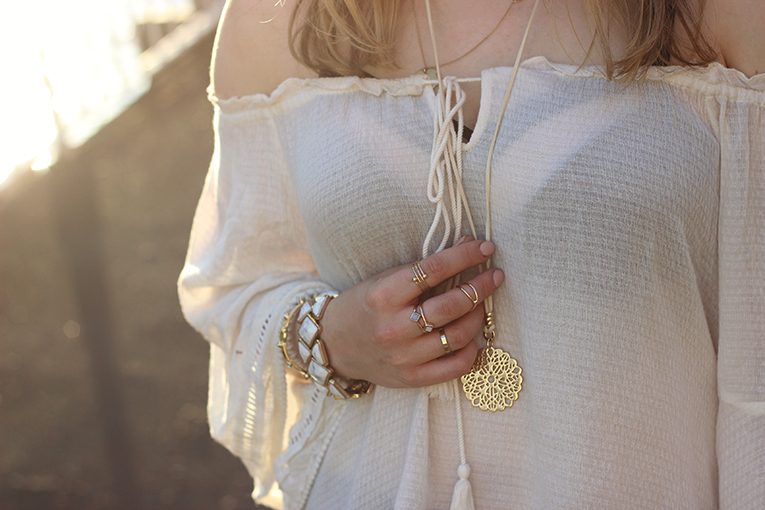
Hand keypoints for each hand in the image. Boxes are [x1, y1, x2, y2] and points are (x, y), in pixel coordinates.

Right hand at [319, 237, 504, 387]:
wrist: (335, 346)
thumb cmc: (365, 306)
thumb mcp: (384, 279)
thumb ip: (424, 267)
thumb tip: (468, 244)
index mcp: (383, 295)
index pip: (433, 270)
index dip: (464, 256)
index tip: (485, 247)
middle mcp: (393, 327)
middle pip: (450, 305)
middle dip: (480, 287)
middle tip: (494, 276)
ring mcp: (403, 356)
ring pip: (457, 336)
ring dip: (478, 316)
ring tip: (481, 305)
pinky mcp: (411, 378)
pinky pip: (455, 367)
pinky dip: (472, 350)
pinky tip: (473, 336)